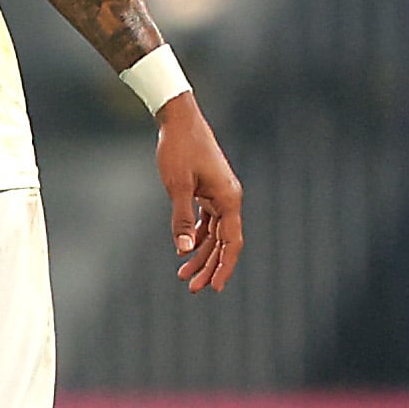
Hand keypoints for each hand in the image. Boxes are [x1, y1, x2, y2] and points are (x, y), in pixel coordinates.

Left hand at [155, 96, 242, 292]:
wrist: (179, 119)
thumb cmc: (179, 149)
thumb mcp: (177, 186)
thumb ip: (181, 219)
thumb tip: (183, 250)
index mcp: (228, 199)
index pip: (231, 242)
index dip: (223, 267)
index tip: (213, 287)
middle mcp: (229, 199)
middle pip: (224, 242)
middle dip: (209, 266)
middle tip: (193, 288)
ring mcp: (219, 195)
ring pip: (214, 234)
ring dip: (201, 254)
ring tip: (183, 274)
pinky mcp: (209, 190)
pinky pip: (207, 221)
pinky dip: (197, 236)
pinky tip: (185, 249)